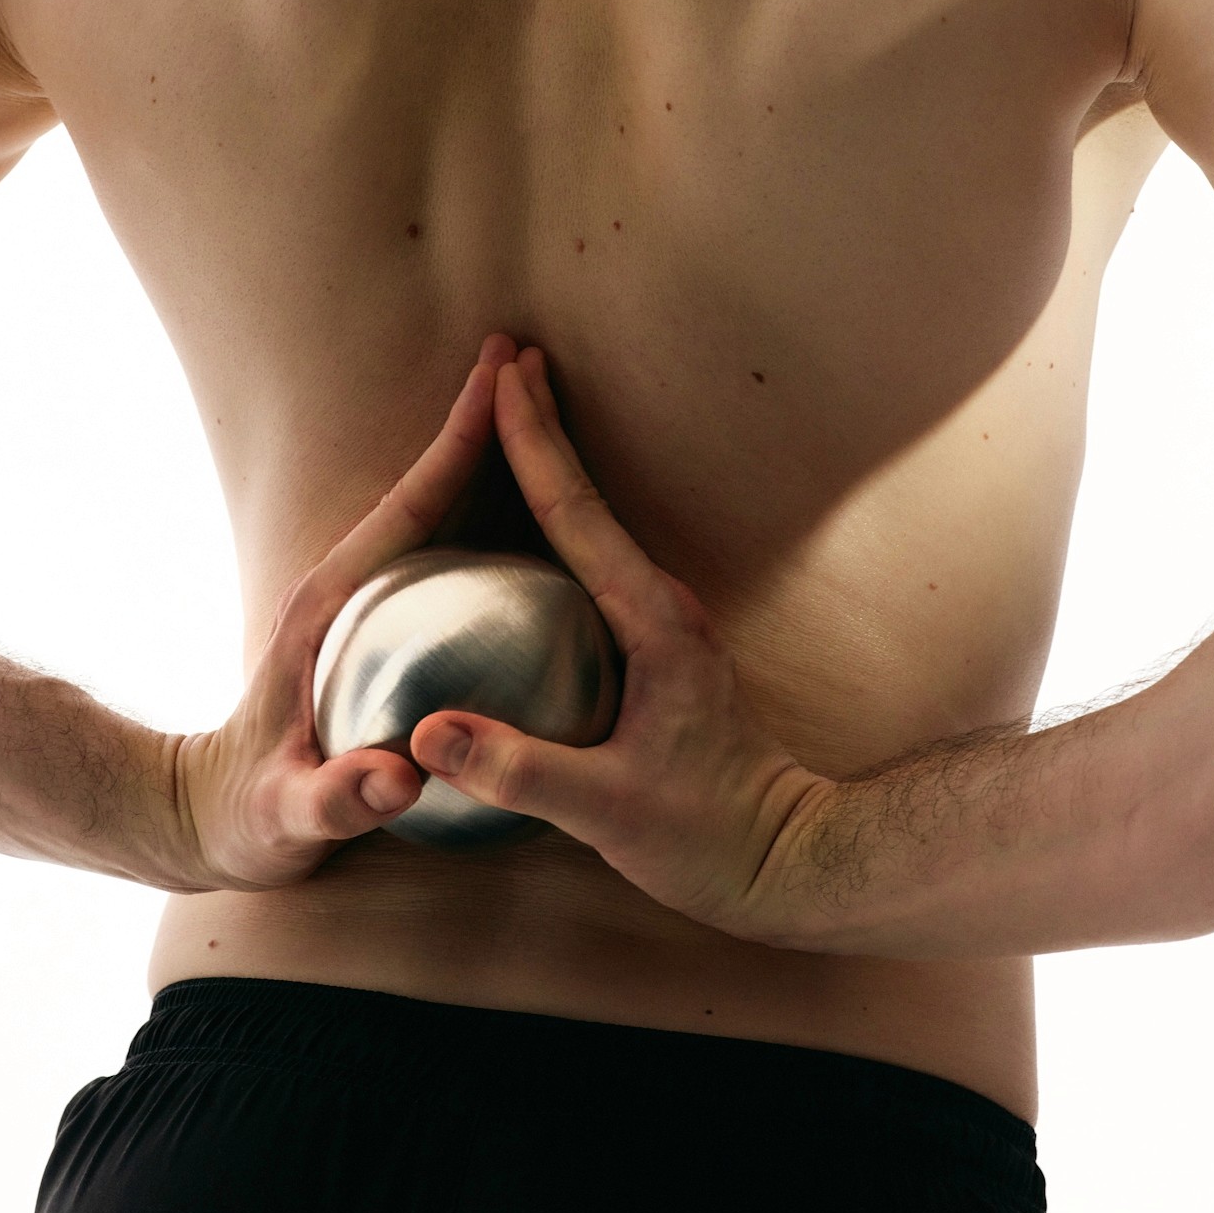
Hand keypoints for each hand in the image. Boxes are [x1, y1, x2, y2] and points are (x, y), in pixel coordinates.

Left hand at [178, 333, 520, 891]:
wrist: (207, 821)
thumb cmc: (250, 820)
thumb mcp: (290, 820)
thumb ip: (338, 800)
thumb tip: (400, 776)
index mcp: (329, 607)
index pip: (408, 511)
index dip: (457, 446)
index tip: (503, 384)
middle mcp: (343, 588)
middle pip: (425, 490)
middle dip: (478, 423)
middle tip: (529, 358)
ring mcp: (357, 602)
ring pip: (431, 512)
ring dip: (481, 456)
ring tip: (536, 402)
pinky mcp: (371, 624)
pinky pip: (438, 551)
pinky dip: (479, 510)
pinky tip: (529, 511)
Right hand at [409, 347, 827, 941]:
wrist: (785, 857)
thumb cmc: (707, 837)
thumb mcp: (609, 813)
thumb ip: (521, 771)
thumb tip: (428, 733)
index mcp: (653, 624)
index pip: (577, 514)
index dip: (534, 444)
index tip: (502, 379)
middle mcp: (663, 605)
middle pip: (587, 496)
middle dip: (543, 424)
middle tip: (507, 354)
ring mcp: (664, 621)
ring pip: (594, 521)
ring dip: (553, 461)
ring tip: (513, 408)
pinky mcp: (658, 644)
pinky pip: (595, 558)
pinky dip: (561, 514)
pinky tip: (531, 517)